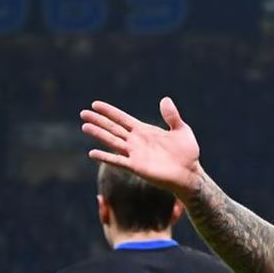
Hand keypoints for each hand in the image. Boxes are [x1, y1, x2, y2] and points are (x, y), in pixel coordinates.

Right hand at [80, 97, 202, 197]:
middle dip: (98, 121)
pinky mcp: (136, 167)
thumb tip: (165, 99)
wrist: (190, 173)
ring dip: (99, 134)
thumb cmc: (187, 153)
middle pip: (113, 128)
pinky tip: (92, 153)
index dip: (109, 111)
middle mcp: (136, 141)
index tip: (95, 104)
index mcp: (145, 131)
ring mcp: (135, 154)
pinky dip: (105, 157)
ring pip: (112, 142)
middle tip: (83, 113)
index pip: (123, 119)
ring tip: (85, 126)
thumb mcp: (181, 130)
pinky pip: (118, 161)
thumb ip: (172, 116)